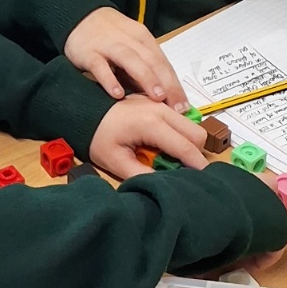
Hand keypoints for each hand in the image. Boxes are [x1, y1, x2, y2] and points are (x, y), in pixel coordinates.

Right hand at [65, 7, 188, 107]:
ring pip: (131, 60)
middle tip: (177, 107)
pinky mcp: (89, 53)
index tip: (184, 106)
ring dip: (146, 78)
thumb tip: (162, 97)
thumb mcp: (131, 47)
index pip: (163, 63)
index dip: (175, 85)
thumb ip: (144, 69)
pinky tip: (118, 94)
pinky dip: (110, 80)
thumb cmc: (109, 36)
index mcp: (143, 39)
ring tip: (157, 98)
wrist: (79, 17)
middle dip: (167, 85)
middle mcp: (129, 41)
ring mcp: (108, 46)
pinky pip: (100, 67)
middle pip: (152, 61)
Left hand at [89, 96, 207, 180]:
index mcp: (151, 124)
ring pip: (191, 124)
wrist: (84, 111)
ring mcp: (160, 104)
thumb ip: (144, 175)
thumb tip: (168, 184)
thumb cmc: (98, 137)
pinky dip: (180, 133)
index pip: (186, 147)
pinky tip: (164, 143)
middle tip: (180, 167)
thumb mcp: (117, 162)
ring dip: (188, 142)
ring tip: (169, 156)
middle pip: (197, 133)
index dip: (197, 165)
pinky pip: (180, 118)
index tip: (202, 179)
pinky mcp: (158, 103)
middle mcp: (161, 110)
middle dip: (195, 153)